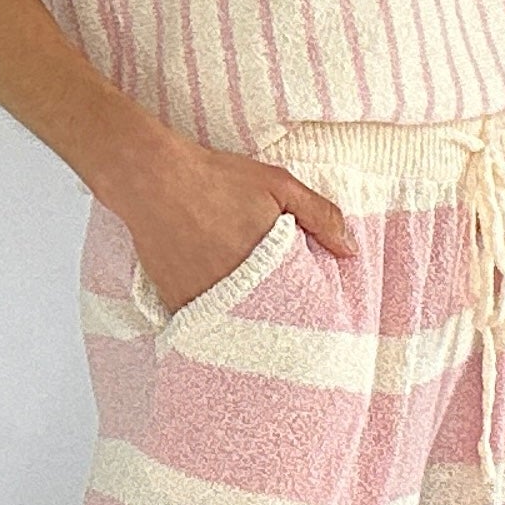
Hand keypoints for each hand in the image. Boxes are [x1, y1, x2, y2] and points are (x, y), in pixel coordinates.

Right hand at [109, 136, 353, 320]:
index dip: (307, 312)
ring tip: (257, 315)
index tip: (316, 316)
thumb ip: (320, 216)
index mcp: (265, 268)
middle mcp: (234, 293)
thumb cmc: (218, 179)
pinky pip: (203, 321)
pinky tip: (223, 306)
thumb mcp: (278, 185)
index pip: (298, 307)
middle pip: (266, 323)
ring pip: (234, 325)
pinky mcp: (176, 302)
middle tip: (289, 324)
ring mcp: (202, 301)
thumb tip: (350, 251)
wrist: (153, 179)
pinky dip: (215, 317)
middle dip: (278, 322)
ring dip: (247, 322)